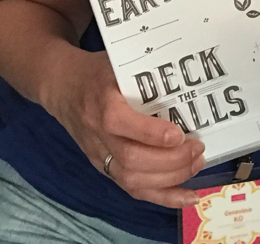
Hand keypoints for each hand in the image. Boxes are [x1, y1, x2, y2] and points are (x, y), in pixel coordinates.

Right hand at [46, 51, 203, 207]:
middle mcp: (98, 135)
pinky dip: (163, 197)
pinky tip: (188, 196)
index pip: (120, 124)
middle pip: (131, 159)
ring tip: (197, 164)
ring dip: (171, 178)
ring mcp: (100, 156)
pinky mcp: (104, 169)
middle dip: (170, 160)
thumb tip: (182, 75)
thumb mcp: (116, 62)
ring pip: (133, 180)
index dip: (150, 134)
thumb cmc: (95, 72)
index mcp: (100, 103)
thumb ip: (142, 71)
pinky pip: (133, 189)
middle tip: (198, 149)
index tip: (178, 134)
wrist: (61, 87)